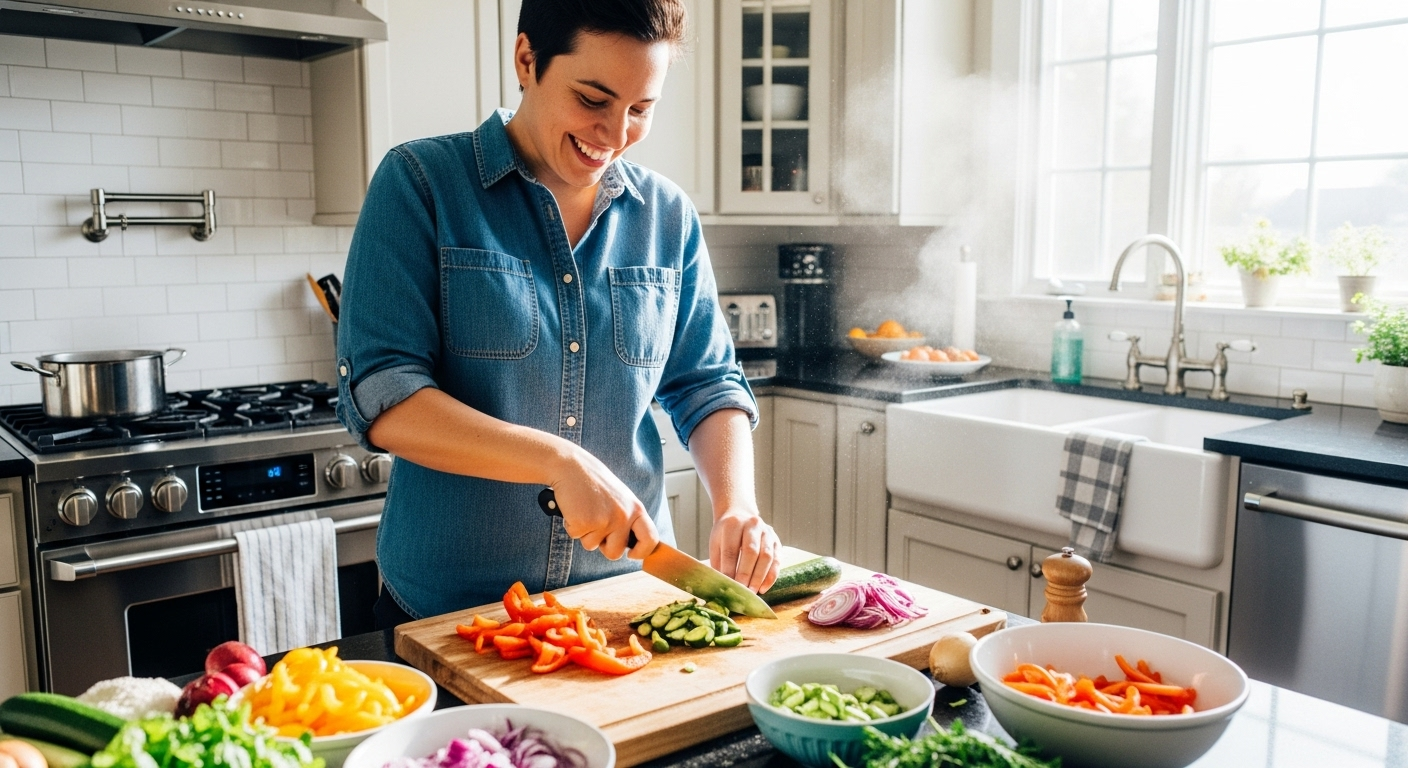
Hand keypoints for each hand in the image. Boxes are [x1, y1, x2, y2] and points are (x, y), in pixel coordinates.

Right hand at [551, 445, 658, 560]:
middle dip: (603, 546)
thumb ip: (627, 519)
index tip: (632, 554)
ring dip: (585, 533)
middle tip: (596, 525)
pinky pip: (576, 536)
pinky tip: (574, 508)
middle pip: (615, 553)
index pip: (650, 539)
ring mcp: (604, 520)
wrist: (572, 466)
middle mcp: (623, 516)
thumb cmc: (594, 482)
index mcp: (636, 509)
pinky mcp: (584, 522)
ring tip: (585, 509)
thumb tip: (630, 546)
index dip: (642, 552)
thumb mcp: (620, 498)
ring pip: (592, 546)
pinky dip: (572, 525)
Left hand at [709, 508, 780, 592]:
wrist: (740, 516)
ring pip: (766, 556)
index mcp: (734, 524)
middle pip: (751, 551)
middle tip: (741, 590)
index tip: (727, 584)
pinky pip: (777, 560)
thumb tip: (721, 585)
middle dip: (746, 573)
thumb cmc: (726, 535)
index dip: (729, 568)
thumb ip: (718, 561)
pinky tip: (763, 588)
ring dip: (759, 577)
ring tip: (752, 592)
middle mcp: (752, 525)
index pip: (731, 549)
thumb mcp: (716, 542)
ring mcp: (767, 532)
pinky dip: (771, 576)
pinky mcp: (776, 541)